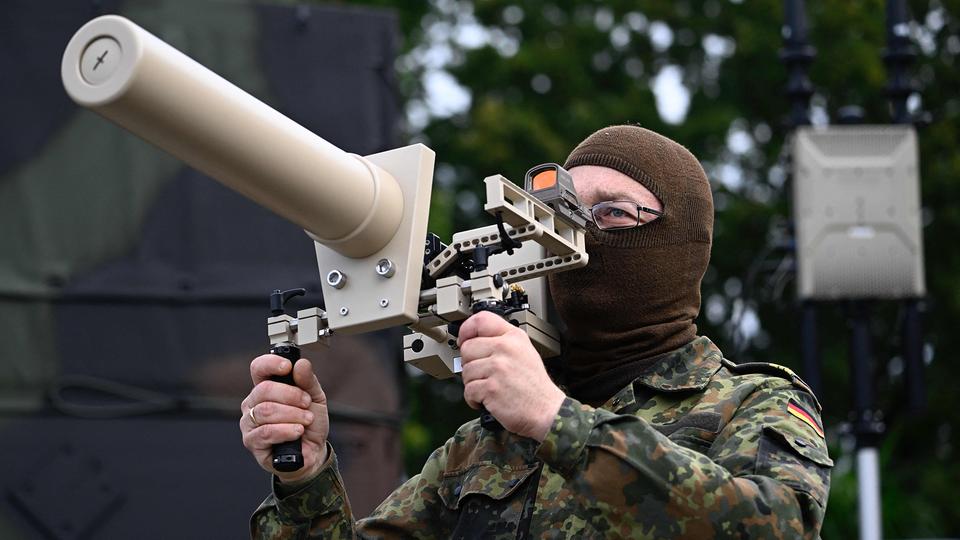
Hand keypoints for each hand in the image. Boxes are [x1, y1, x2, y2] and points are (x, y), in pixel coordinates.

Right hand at [240, 355, 328, 483]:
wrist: (314, 451)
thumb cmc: (310, 423)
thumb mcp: (315, 398)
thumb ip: (308, 380)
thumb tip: (301, 364)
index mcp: (265, 387)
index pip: (258, 368)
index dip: (271, 364)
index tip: (287, 367)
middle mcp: (253, 403)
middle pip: (264, 390)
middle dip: (291, 395)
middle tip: (307, 403)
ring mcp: (249, 422)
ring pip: (266, 411)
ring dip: (292, 415)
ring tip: (306, 420)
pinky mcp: (251, 442)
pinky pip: (266, 432)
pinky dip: (287, 430)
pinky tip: (298, 432)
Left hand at [458, 311, 565, 441]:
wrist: (546, 411)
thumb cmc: (534, 386)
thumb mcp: (524, 352)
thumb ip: (501, 341)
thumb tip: (472, 340)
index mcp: (513, 337)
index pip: (481, 320)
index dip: (466, 330)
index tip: (465, 340)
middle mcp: (506, 348)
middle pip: (467, 348)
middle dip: (470, 364)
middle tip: (484, 374)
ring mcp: (498, 368)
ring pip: (466, 371)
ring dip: (473, 384)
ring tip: (490, 388)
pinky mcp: (492, 388)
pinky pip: (468, 390)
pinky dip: (474, 399)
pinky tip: (488, 399)